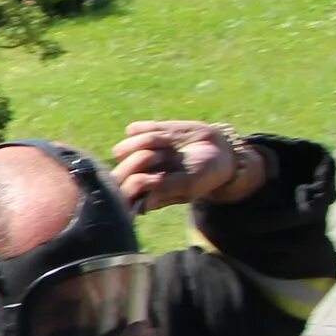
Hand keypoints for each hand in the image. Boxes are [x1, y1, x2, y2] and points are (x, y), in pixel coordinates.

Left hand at [109, 120, 253, 211]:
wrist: (217, 149)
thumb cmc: (203, 173)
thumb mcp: (188, 184)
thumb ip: (162, 189)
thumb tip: (139, 204)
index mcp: (143, 195)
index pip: (122, 193)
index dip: (139, 182)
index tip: (160, 177)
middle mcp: (135, 177)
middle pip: (119, 171)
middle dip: (144, 161)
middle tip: (168, 158)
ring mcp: (134, 155)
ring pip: (121, 149)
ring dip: (149, 146)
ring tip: (170, 147)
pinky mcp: (140, 135)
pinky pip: (133, 131)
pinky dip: (152, 131)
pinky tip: (169, 137)